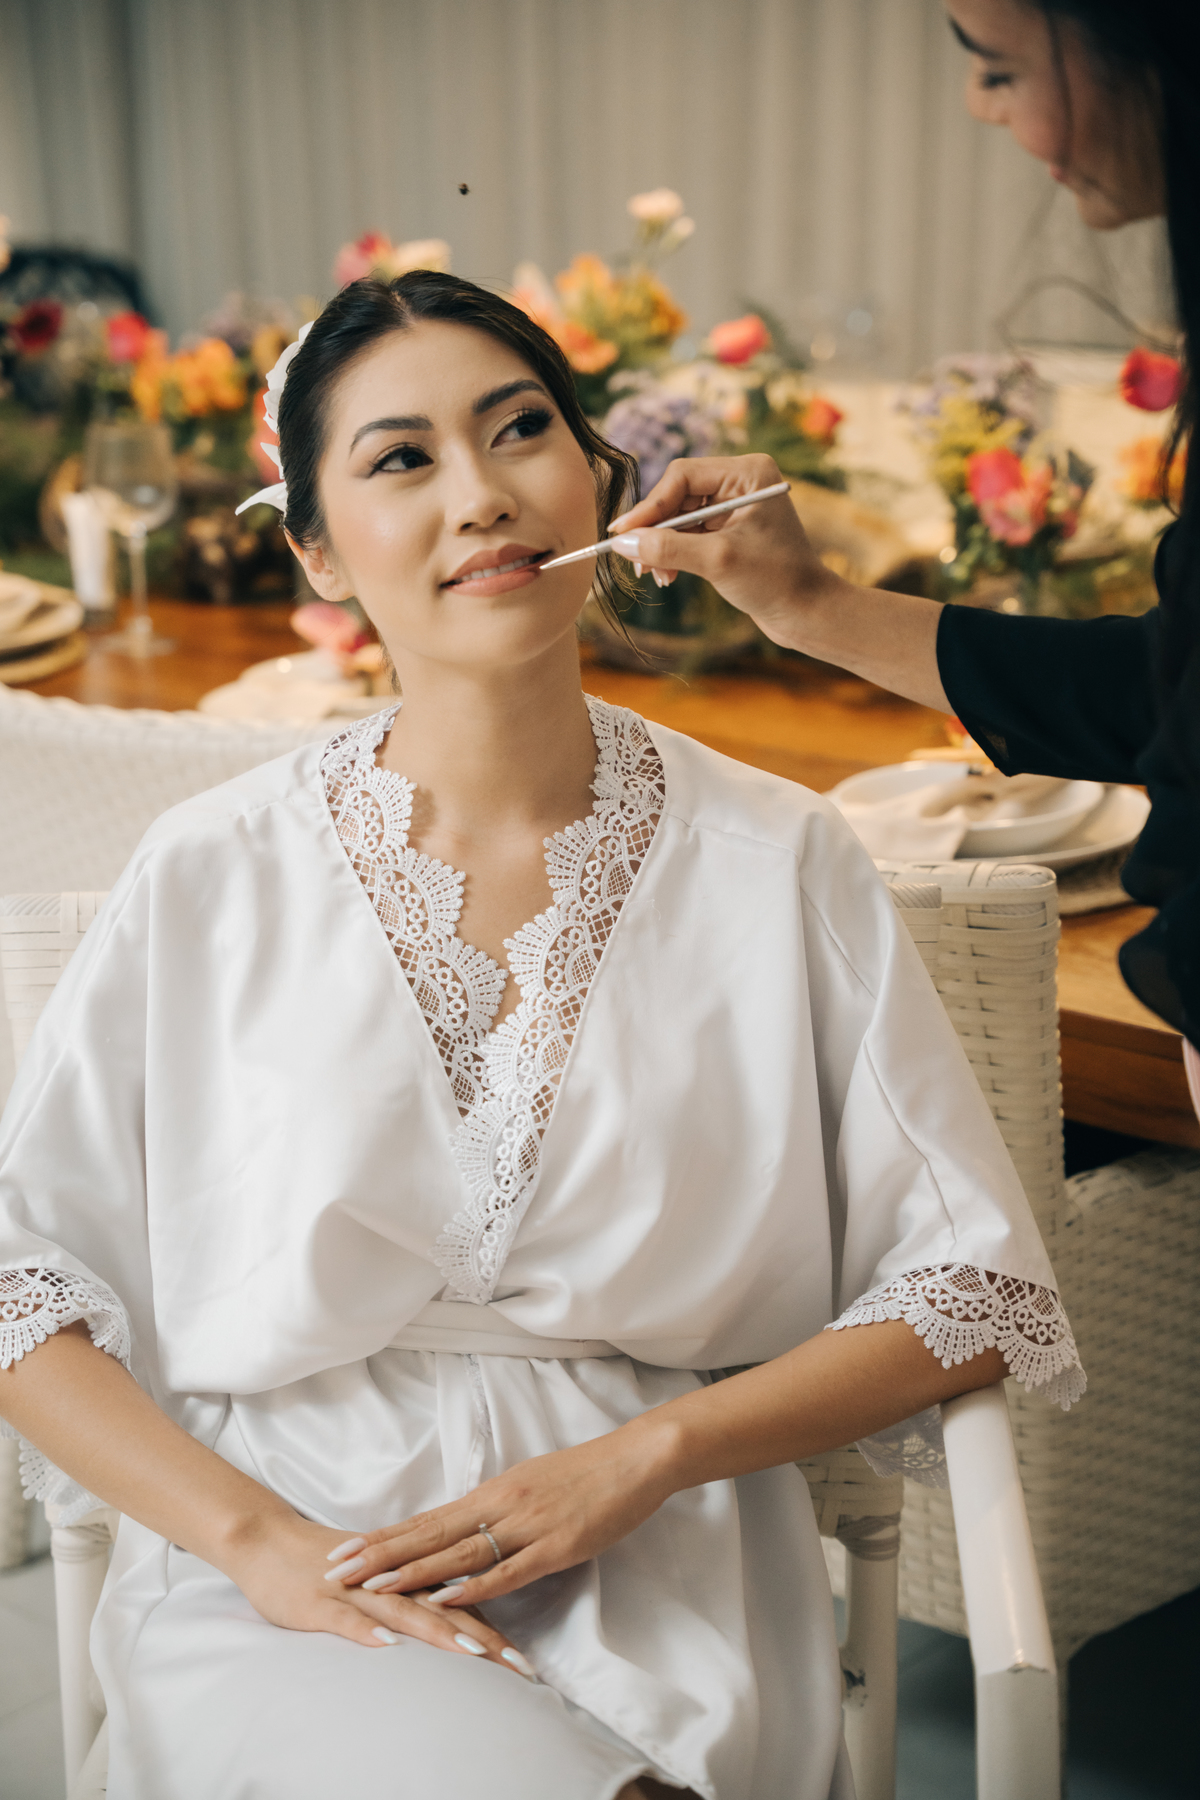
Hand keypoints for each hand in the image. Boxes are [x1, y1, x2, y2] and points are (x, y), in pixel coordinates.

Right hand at [219, 1511, 532, 1676]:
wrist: (268, 1540)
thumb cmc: (326, 1564)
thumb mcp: (378, 1579)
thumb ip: (415, 1594)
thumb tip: (455, 1618)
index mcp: (407, 1575)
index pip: (459, 1603)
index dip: (495, 1629)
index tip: (526, 1661)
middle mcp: (390, 1581)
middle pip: (445, 1608)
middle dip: (484, 1638)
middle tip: (520, 1667)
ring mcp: (355, 1591)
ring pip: (404, 1610)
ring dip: (439, 1630)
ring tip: (473, 1653)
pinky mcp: (320, 1601)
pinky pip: (346, 1617)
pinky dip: (367, 1629)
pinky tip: (387, 1645)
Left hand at [323, 1417, 678, 1609]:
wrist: (636, 1460)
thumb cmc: (587, 1474)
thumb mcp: (532, 1486)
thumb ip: (498, 1511)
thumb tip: (466, 1531)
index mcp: (493, 1492)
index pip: (427, 1518)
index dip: (384, 1536)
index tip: (343, 1549)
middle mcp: (500, 1506)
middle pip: (429, 1534)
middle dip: (379, 1554)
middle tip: (334, 1569)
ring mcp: (527, 1526)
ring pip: (458, 1552)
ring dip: (412, 1571)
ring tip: (371, 1585)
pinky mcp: (556, 1546)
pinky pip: (507, 1570)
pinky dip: (472, 1586)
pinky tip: (444, 1598)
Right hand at [609, 453, 840, 646]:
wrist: (808, 614)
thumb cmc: (776, 582)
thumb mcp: (717, 562)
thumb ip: (667, 548)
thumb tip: (622, 543)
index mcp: (748, 472)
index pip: (683, 476)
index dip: (649, 506)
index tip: (621, 534)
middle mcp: (741, 481)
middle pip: (677, 495)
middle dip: (655, 530)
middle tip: (633, 561)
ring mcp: (735, 506)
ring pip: (679, 517)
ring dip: (662, 546)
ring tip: (655, 575)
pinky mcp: (729, 530)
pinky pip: (689, 534)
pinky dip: (674, 553)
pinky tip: (668, 575)